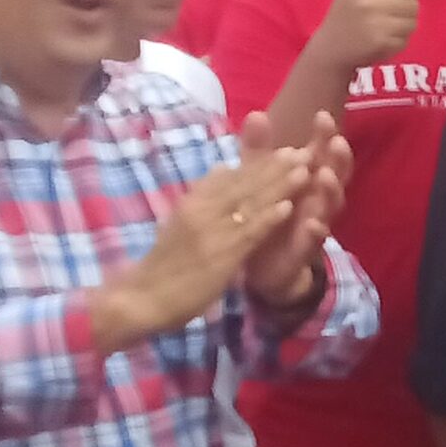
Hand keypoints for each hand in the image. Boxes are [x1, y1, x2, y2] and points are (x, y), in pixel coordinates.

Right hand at [92, 149, 310, 352]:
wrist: (140, 299)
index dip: (260, 162)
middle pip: (244, 184)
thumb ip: (203, 198)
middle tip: (304, 149)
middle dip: (276, 166)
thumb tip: (221, 169)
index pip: (231, 176)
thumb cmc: (164, 265)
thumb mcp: (181, 222)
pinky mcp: (220, 256)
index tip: (285, 147)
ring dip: (280, 184)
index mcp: (193, 202)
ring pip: (250, 203)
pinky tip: (289, 206)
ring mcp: (211, 232)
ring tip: (305, 166)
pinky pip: (248, 234)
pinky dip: (268, 218)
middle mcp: (201, 210)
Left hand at [239, 111, 351, 307]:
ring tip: (325, 177)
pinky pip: (316, 239)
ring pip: (331, 204)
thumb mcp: (259, 178)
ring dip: (331, 190)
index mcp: (308, 177)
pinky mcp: (306, 247)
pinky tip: (312, 223)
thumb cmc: (268, 212)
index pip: (321, 151)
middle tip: (337, 142)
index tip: (322, 115)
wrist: (262, 262)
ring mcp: (316, 221)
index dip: (324, 134)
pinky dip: (316, 230)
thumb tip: (257, 113)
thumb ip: (258, 149)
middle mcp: (318, 197)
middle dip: (338, 158)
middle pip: (336, 173)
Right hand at [308, 0, 419, 70]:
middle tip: (382, 17)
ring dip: (401, 28)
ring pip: (412, 22)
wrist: (331, 48)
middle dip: (403, 12)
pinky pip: (405, 40)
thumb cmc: (346, 10)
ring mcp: (374, 22)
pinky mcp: (379, 42)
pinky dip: (397, 43)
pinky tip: (379, 41)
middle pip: (413, 4)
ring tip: (380, 28)